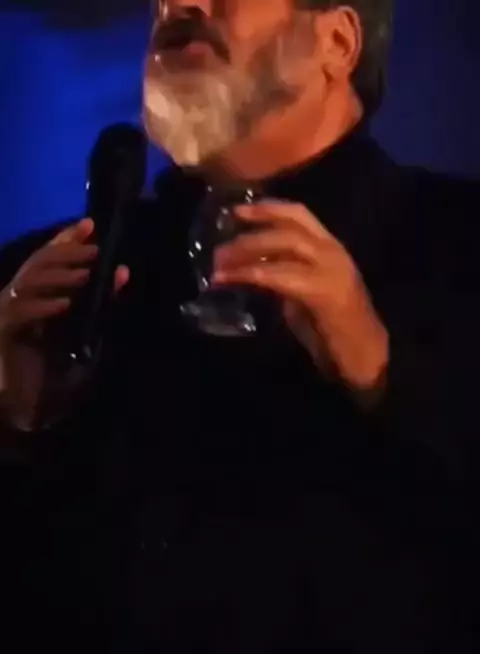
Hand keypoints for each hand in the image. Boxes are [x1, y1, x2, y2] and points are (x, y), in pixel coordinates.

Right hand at [0, 218, 128, 427]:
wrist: (26, 403)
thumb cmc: (53, 366)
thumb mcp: (84, 328)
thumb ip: (102, 300)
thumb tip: (123, 272)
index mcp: (36, 292)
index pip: (49, 256)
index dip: (66, 238)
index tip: (89, 224)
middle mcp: (18, 296)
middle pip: (38, 262)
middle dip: (66, 252)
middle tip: (94, 249)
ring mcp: (7, 312)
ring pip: (28, 281)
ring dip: (58, 276)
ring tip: (85, 275)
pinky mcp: (4, 331)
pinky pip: (20, 313)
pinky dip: (43, 306)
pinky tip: (64, 305)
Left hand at [212, 201, 387, 393]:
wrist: (365, 356)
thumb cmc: (333, 329)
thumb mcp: (304, 293)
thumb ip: (284, 275)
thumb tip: (250, 267)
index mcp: (331, 249)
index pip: (299, 215)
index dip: (267, 209)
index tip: (236, 210)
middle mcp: (333, 252)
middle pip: (287, 227)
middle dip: (249, 233)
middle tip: (218, 247)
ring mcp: (332, 270)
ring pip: (286, 245)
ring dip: (248, 251)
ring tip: (220, 264)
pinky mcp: (325, 292)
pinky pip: (282, 276)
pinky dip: (253, 274)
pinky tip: (233, 279)